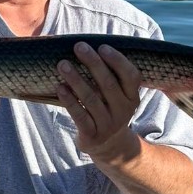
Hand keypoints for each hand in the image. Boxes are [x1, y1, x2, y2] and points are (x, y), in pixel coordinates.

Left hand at [56, 42, 140, 161]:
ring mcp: (108, 125)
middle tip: (78, 47)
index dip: (117, 61)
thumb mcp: (117, 96)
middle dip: (93, 63)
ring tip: (62, 64)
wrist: (109, 146)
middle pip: (108, 84)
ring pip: (91, 99)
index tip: (102, 46)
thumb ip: (109, 76)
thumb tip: (87, 46)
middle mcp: (124, 111)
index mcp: (132, 97)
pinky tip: (59, 87)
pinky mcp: (92, 135)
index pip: (131, 76)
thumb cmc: (108, 109)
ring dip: (76, 79)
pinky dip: (69, 100)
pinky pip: (79, 115)